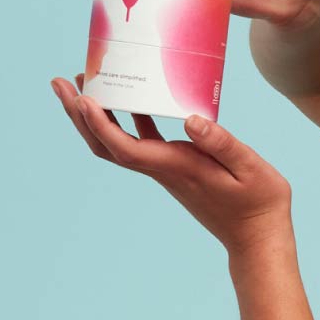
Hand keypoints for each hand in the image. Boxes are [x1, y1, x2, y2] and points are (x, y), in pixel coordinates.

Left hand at [51, 75, 290, 251]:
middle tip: (60, 82)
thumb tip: (190, 119)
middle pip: (106, 145)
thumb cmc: (259, 202)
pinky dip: (123, 120)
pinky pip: (137, 143)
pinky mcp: (172, 169)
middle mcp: (163, 169)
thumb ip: (222, 143)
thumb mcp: (251, 168)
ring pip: (116, 144)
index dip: (100, 123)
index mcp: (178, 167)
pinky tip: (126, 100)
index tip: (82, 98)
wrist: (256, 237)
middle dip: (79, 115)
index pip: (126, 147)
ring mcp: (164, 171)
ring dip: (93, 117)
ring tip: (81, 84)